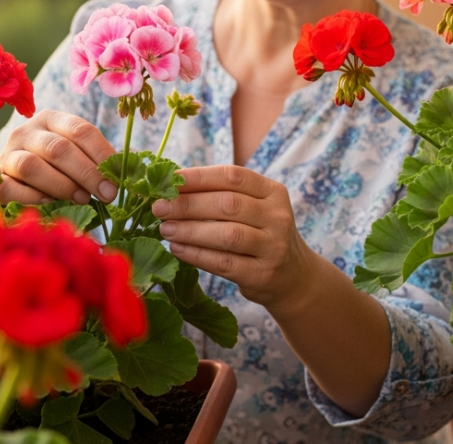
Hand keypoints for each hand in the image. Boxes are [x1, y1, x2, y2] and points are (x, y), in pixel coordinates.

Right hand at [0, 110, 118, 205]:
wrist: (13, 181)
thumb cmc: (55, 168)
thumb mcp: (76, 157)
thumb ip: (97, 161)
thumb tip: (127, 168)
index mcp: (51, 119)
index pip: (80, 130)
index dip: (102, 154)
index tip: (117, 179)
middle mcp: (26, 131)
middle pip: (58, 148)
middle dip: (87, 173)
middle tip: (107, 194)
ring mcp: (6, 154)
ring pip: (31, 166)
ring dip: (61, 185)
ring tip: (82, 199)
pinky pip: (9, 188)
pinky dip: (31, 197)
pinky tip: (50, 203)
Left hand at [152, 165, 318, 310]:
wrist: (293, 276)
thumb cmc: (260, 235)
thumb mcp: (254, 208)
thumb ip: (222, 196)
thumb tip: (172, 186)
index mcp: (273, 191)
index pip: (233, 176)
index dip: (199, 177)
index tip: (170, 180)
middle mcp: (277, 217)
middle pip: (228, 204)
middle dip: (188, 204)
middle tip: (159, 207)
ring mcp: (272, 247)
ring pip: (227, 234)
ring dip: (190, 230)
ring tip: (165, 229)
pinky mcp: (262, 274)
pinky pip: (224, 263)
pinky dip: (197, 255)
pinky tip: (177, 249)